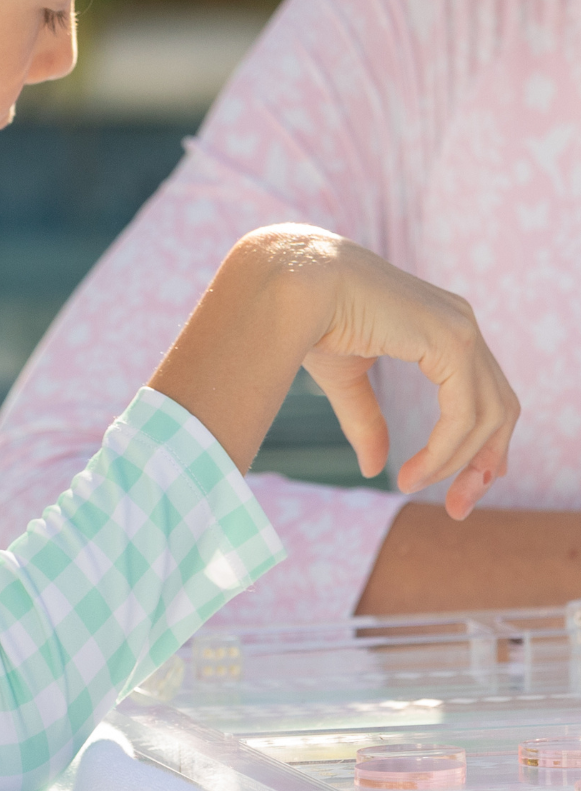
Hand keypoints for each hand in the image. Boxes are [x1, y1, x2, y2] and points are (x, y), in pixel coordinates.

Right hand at [292, 233, 516, 518]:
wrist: (290, 283)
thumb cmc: (308, 319)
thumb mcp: (346, 379)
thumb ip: (368, 419)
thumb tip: (374, 468)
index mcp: (441, 326)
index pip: (483, 394)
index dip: (478, 445)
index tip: (461, 487)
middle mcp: (460, 324)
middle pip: (500, 408)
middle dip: (483, 462)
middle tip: (457, 507)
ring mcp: (460, 329)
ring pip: (487, 416)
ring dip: (459, 462)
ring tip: (415, 486)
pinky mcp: (451, 340)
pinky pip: (463, 413)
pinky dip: (444, 450)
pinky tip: (413, 472)